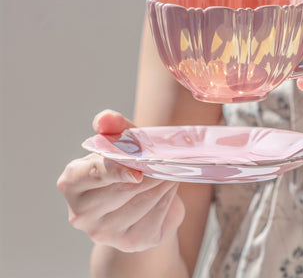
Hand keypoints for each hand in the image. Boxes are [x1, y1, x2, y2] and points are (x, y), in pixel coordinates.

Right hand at [57, 110, 184, 251]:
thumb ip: (113, 126)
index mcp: (72, 182)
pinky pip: (157, 215)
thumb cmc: (125, 166)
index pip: (94, 173)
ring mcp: (105, 232)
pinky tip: (170, 186)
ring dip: (163, 182)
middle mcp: (81, 213)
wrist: (138, 200)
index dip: (116, 170)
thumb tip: (104, 119)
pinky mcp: (132, 242)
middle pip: (123, 190)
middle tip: (168, 159)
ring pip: (143, 202)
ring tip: (172, 168)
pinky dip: (168, 197)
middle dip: (150, 172)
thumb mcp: (120, 141)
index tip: (137, 170)